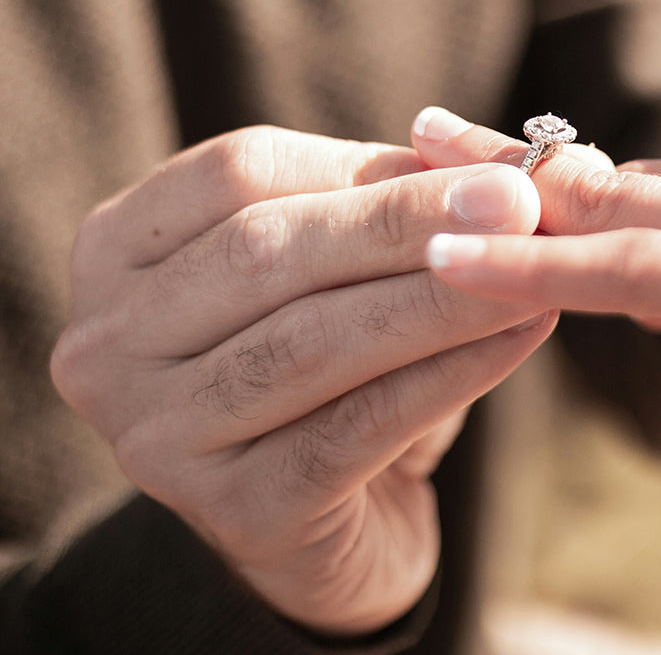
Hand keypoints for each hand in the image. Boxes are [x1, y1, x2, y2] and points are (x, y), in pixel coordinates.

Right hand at [50, 126, 555, 634]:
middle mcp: (110, 341)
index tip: (478, 166)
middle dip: (403, 224)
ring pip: (311, 342)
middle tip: (518, 206)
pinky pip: (356, 428)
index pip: (239, 172)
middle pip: (266, 252)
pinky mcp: (233, 514)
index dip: (364, 165)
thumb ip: (391, 202)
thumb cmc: (336, 355)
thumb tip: (491, 165)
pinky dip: (450, 374)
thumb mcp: (345, 262)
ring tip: (531, 269)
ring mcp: (157, 435)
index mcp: (120, 248)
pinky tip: (521, 335)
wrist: (337, 507)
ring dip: (438, 299)